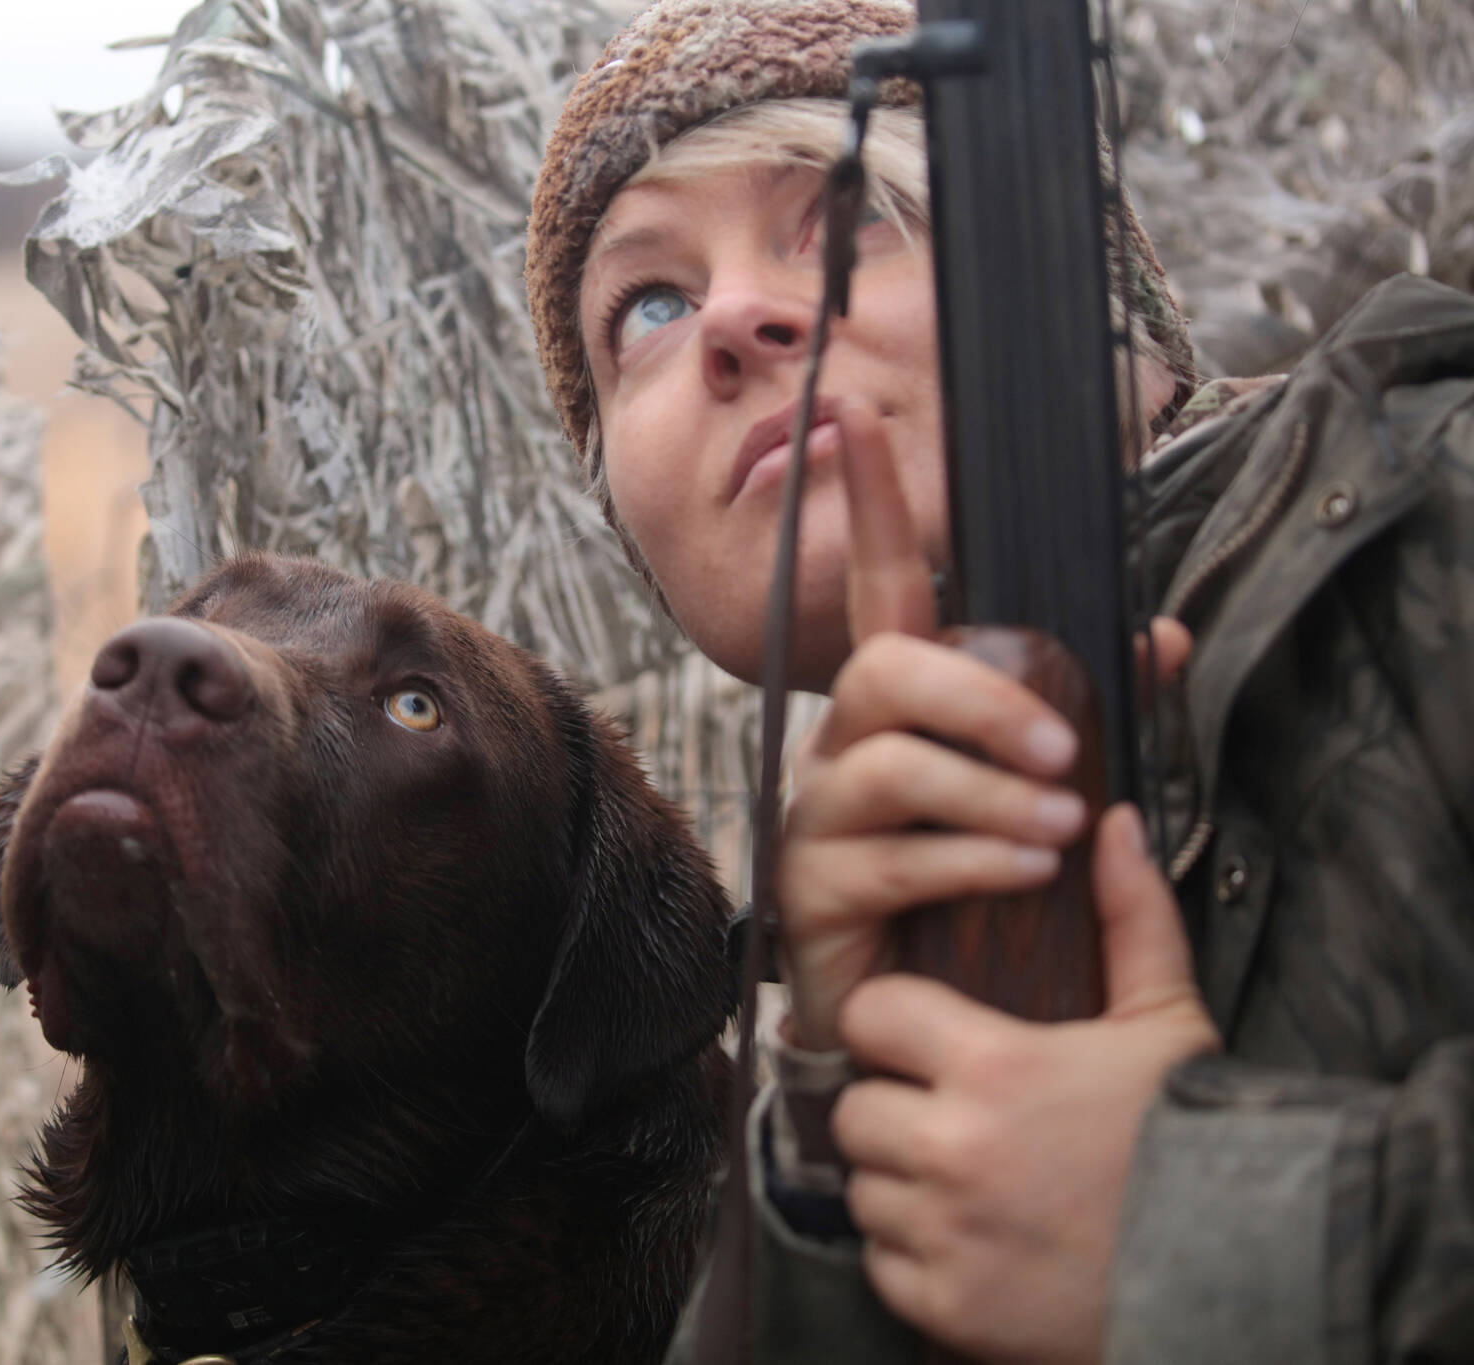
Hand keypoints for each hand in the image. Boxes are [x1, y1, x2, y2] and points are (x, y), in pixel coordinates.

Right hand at [774, 400, 1190, 1050]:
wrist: (919, 1013)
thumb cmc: (977, 888)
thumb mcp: (1040, 791)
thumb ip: (1096, 711)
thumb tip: (1164, 633)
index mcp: (897, 712)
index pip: (879, 590)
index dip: (871, 508)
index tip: (851, 418)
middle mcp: (844, 751)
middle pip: (883, 673)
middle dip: (982, 699)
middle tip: (1064, 748)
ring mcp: (820, 821)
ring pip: (892, 768)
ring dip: (991, 792)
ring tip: (1060, 829)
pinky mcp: (816, 894)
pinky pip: (894, 860)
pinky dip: (975, 860)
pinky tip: (1029, 872)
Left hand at [831, 806, 1219, 1363]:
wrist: (1248, 1270)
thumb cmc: (1200, 1140)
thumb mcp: (1167, 1022)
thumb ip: (1130, 918)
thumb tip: (1112, 823)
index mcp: (993, 1067)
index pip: (869, 1017)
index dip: (894, 1027)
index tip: (925, 1043)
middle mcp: (954, 1148)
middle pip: (856, 1109)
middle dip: (894, 1112)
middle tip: (953, 1123)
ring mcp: (945, 1233)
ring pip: (865, 1189)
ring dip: (903, 1187)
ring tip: (972, 1184)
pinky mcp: (947, 1306)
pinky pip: (884, 1266)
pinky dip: (919, 1261)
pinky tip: (978, 1245)